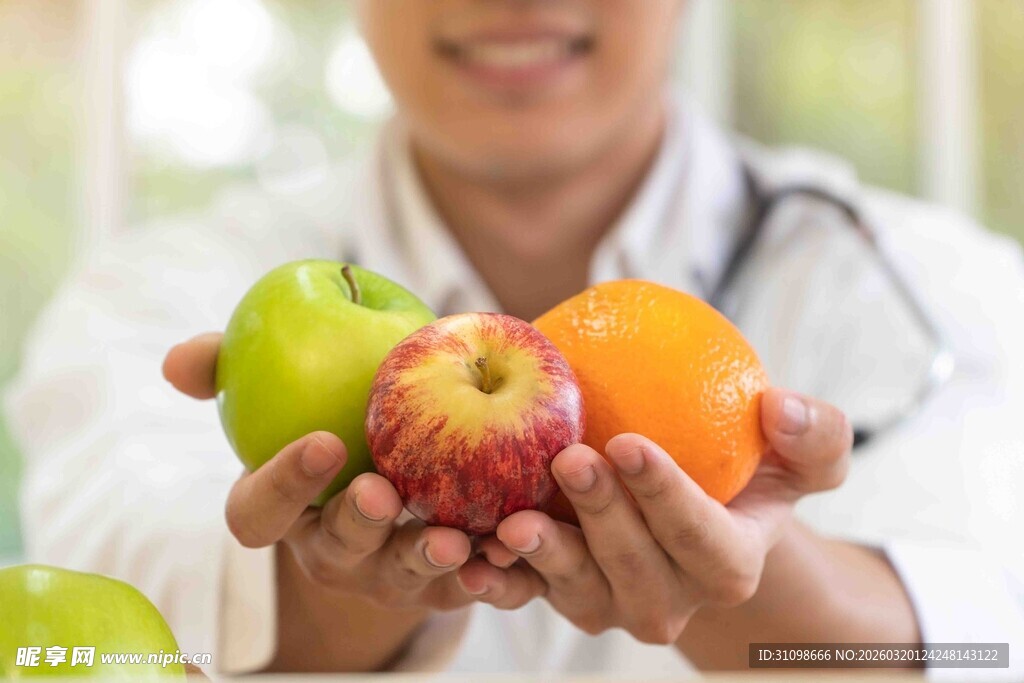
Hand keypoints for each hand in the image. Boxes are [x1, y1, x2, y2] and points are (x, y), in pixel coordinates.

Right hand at [163, 333, 474, 612]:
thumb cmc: (335, 410)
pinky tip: (511, 556)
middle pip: (334, 550)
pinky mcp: (444, 583)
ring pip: (401, 578)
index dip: (283, 483)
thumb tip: (176, 362)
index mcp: (283, 508)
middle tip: (382, 493)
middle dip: (357, 525)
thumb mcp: (285, 385)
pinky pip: (466, 589)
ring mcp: (387, 573)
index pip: (259, 512)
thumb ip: (230, 369)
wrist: (409, 451)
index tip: (322, 441)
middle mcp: (331, 549)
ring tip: (455, 537)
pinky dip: (491, 578)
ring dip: (426, 558)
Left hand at [460, 387, 851, 643]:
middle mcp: (671, 599)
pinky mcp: (562, 596)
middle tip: (570, 459)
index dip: (668, 499)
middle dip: (602, 519)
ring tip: (513, 522)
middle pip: (635, 570)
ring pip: (578, 593)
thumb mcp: (803, 454)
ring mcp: (611, 605)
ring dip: (544, 561)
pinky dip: (499, 583)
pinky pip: (528, 597)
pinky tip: (471, 556)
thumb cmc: (750, 471)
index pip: (705, 541)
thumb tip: (779, 406)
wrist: (695, 506)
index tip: (629, 442)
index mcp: (729, 566)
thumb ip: (817, 435)